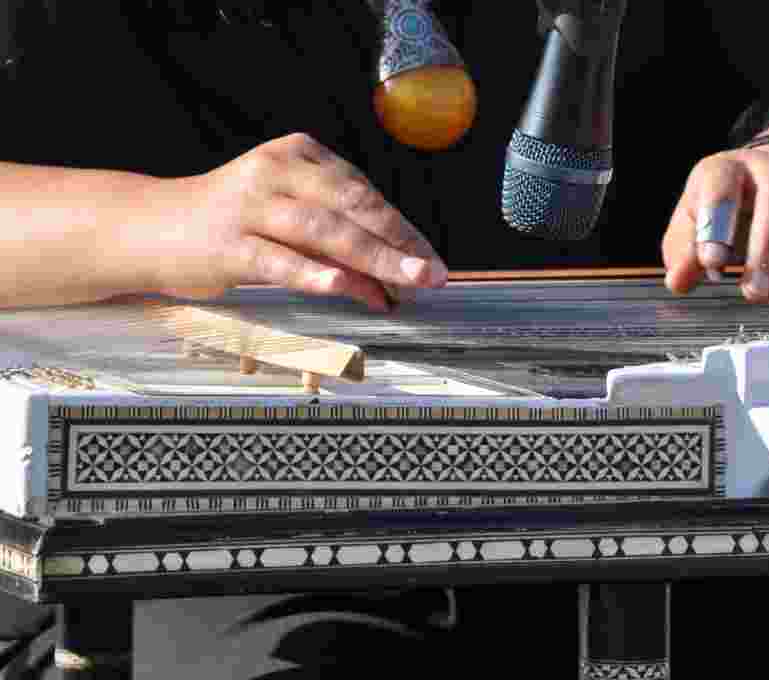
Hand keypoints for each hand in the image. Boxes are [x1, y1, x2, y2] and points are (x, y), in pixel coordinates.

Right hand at [133, 133, 446, 310]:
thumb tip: (392, 279)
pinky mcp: (228, 246)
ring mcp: (251, 207)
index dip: (401, 227)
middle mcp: (277, 172)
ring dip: (373, 260)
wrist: (152, 227)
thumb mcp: (288, 213)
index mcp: (298, 153)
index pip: (362, 191)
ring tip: (406, 285)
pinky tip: (348, 288)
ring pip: (324, 232)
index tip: (430, 256)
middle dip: (398, 243)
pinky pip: (280, 261)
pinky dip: (316, 274)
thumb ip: (337, 238)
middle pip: (351, 207)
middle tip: (432, 273)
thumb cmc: (232, 221)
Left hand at [661, 143, 768, 303]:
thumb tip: (678, 281)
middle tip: (754, 291)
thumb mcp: (692, 223)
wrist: (766, 174)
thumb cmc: (722, 208)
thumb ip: (684, 250)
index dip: (717, 223)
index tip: (712, 264)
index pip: (721, 186)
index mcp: (725, 169)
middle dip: (766, 247)